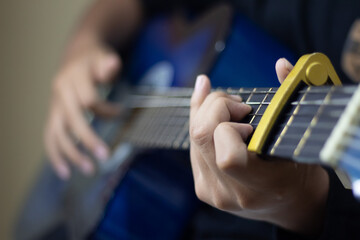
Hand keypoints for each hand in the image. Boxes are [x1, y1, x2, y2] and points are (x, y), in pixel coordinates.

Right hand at [44, 38, 120, 179]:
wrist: (77, 56)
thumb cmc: (94, 59)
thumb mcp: (104, 56)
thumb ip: (108, 63)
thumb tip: (112, 65)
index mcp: (73, 77)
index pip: (89, 100)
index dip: (107, 110)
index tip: (122, 112)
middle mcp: (60, 92)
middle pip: (72, 120)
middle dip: (88, 139)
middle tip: (105, 157)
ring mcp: (54, 106)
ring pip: (58, 133)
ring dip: (71, 154)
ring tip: (88, 171)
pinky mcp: (54, 116)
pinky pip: (50, 138)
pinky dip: (56, 155)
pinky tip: (65, 172)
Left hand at [189, 59, 328, 234]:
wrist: (289, 207)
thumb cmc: (300, 174)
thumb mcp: (300, 141)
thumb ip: (290, 101)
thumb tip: (280, 64)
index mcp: (258, 187)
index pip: (227, 155)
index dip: (231, 127)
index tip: (249, 118)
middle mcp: (228, 192)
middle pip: (201, 135)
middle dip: (217, 106)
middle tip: (240, 106)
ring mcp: (211, 191)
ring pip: (193, 136)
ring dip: (208, 110)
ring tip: (230, 106)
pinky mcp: (202, 186)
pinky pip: (191, 144)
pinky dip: (199, 119)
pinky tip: (208, 104)